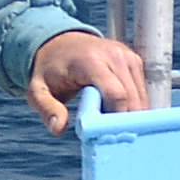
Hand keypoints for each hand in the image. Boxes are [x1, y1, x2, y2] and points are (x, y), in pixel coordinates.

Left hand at [26, 30, 147, 135]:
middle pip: (132, 99)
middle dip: (123, 121)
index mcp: (90, 61)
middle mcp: (113, 55)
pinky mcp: (134, 60)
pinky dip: (134, 106)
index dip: (115, 118)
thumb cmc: (49, 70)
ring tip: (109, 122)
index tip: (104, 134)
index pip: (117, 95)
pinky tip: (116, 112)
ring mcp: (126, 56)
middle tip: (108, 135)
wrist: (59, 44)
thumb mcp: (37, 90)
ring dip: (130, 115)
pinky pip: (142, 91)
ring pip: (141, 97)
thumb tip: (58, 129)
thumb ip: (47, 109)